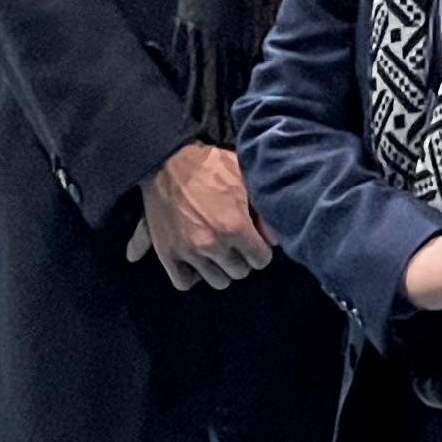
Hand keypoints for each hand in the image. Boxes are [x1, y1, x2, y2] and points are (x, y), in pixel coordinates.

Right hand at [132, 141, 274, 291]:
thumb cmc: (209, 165)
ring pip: (217, 281)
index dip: (260, 249)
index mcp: (234, 227)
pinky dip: (191, 275)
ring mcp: (188, 251)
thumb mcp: (245, 179)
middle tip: (236, 245)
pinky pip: (184, 282)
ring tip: (217, 253)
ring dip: (220, 268)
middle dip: (242, 258)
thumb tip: (275, 240)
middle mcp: (212, 244)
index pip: (261, 260)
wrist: (167, 159)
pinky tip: (196, 261)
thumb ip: (263, 211)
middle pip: (240, 272)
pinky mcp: (167, 252)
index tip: (254, 242)